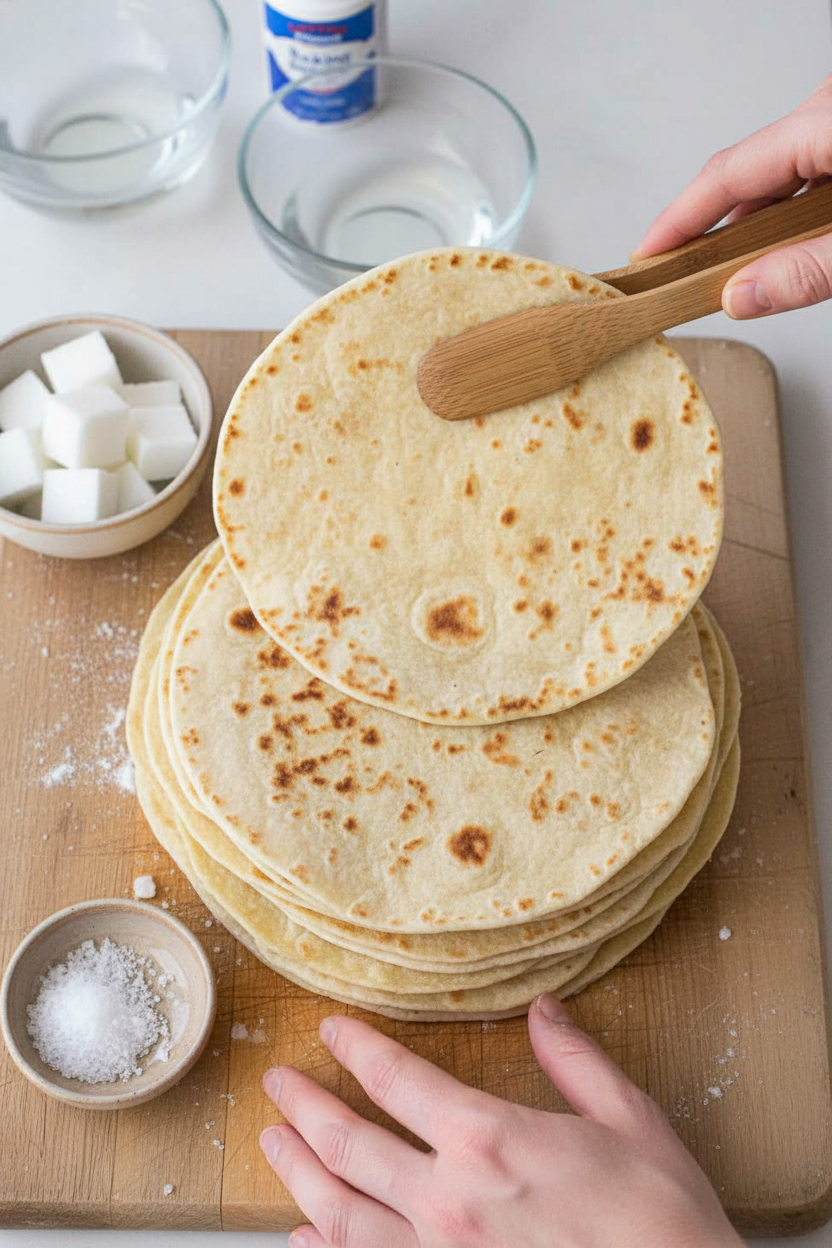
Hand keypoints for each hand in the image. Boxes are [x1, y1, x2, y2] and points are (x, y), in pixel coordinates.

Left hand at [260, 993, 742, 1247]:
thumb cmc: (659, 1221)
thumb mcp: (628, 1120)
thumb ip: (575, 1061)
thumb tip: (544, 1011)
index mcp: (488, 1140)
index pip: (396, 1079)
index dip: (356, 1048)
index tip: (332, 1030)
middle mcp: (446, 1201)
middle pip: (349, 1145)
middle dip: (305, 1108)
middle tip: (278, 1086)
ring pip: (339, 1213)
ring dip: (299, 1174)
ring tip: (274, 1146)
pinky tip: (306, 1238)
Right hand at [632, 74, 831, 318]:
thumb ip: (808, 270)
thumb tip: (741, 296)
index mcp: (825, 122)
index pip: (727, 174)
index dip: (678, 220)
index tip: (645, 256)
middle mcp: (827, 109)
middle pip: (745, 173)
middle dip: (711, 229)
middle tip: (678, 277)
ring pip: (775, 173)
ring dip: (754, 224)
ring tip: (732, 272)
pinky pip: (802, 167)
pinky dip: (786, 210)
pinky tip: (782, 244)